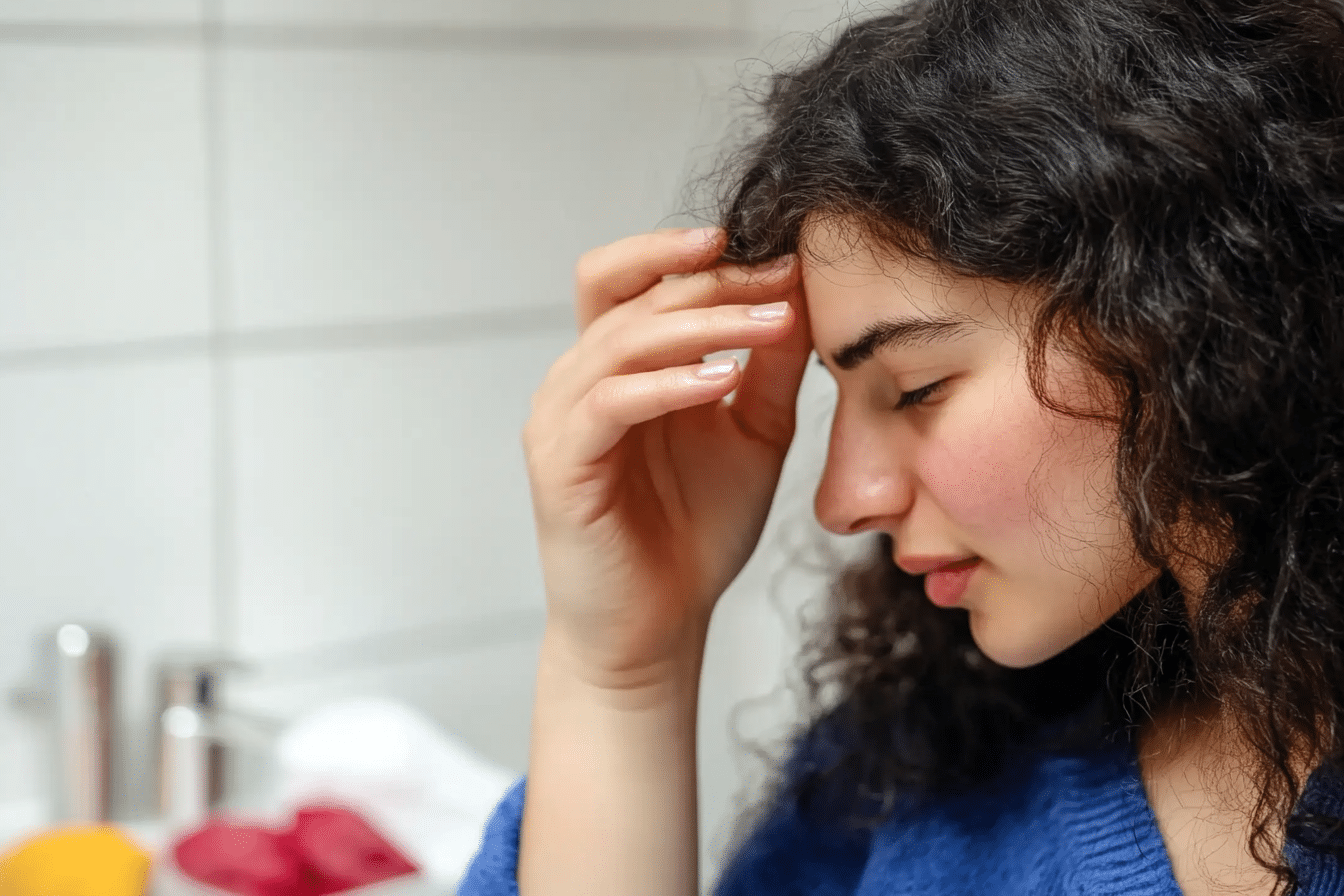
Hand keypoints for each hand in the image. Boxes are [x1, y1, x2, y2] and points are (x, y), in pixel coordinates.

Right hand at [522, 228, 810, 687]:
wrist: (659, 626)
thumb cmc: (696, 532)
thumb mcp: (753, 435)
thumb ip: (769, 369)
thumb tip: (798, 294)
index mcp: (621, 367)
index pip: (636, 278)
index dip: (697, 255)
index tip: (780, 255)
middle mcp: (581, 381)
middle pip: (628, 293)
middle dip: (710, 280)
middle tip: (780, 281)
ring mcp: (562, 420)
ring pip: (620, 339)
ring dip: (701, 324)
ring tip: (771, 324)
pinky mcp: (560, 464)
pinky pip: (609, 402)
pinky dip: (666, 384)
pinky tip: (722, 382)